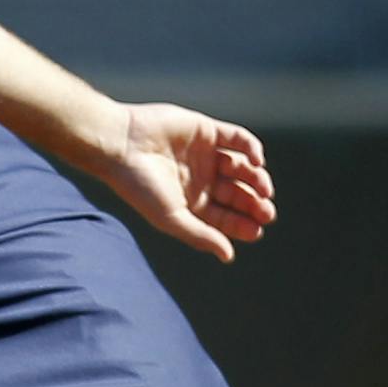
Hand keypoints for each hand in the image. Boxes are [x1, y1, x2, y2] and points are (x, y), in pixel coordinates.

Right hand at [107, 103, 274, 262]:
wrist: (121, 145)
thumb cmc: (139, 186)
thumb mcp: (171, 217)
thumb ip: (200, 235)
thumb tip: (228, 256)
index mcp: (192, 203)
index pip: (225, 217)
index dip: (243, 224)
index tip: (257, 230)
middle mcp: (201, 179)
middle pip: (237, 193)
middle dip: (254, 203)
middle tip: (266, 211)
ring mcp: (205, 154)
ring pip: (241, 167)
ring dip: (256, 177)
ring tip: (263, 187)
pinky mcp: (206, 130)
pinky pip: (236, 138)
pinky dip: (250, 147)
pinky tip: (256, 160)